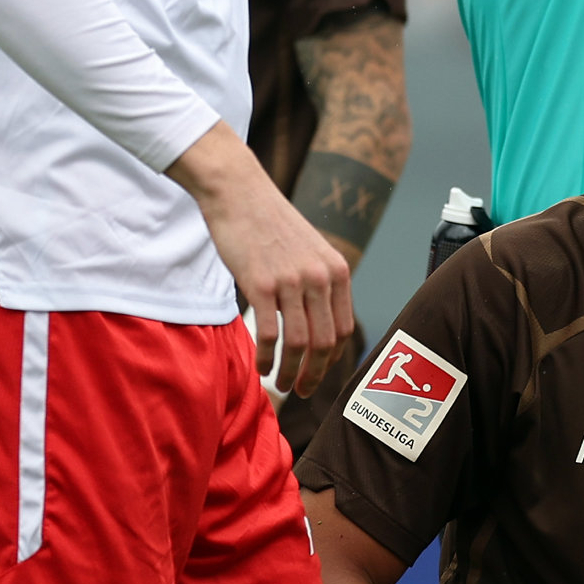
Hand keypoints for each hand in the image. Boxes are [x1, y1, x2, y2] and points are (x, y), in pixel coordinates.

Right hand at [176, 129, 354, 395]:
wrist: (240, 193)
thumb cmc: (270, 224)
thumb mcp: (309, 251)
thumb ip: (318, 283)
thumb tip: (317, 322)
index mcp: (337, 271)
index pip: (343, 329)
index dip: (333, 359)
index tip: (318, 375)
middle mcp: (321, 277)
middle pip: (326, 341)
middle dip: (314, 373)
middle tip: (300, 391)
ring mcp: (292, 281)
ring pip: (299, 342)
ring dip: (289, 370)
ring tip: (278, 383)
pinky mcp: (260, 283)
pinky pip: (268, 333)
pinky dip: (266, 356)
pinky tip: (260, 366)